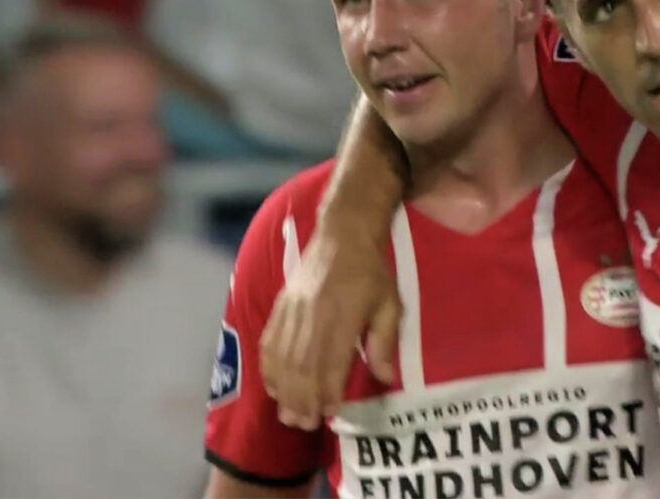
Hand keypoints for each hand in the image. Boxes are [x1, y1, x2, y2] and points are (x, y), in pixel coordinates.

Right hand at [259, 221, 400, 428]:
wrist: (342, 235)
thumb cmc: (371, 272)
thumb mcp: (390, 303)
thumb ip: (386, 340)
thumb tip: (385, 377)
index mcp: (342, 316)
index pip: (331, 363)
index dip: (330, 392)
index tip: (332, 414)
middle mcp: (313, 317)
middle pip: (302, 367)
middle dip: (303, 401)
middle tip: (306, 424)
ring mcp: (293, 312)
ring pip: (283, 360)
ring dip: (285, 391)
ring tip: (290, 415)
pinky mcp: (280, 307)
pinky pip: (269, 344)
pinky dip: (269, 369)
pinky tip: (274, 388)